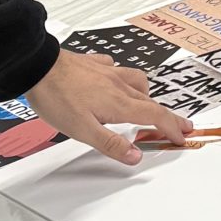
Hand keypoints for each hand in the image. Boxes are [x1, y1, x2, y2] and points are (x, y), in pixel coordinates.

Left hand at [27, 49, 193, 166]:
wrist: (38, 66)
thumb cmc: (57, 97)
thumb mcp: (83, 130)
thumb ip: (111, 144)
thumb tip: (136, 156)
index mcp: (119, 104)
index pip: (155, 117)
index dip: (171, 128)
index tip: (182, 137)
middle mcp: (118, 86)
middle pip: (152, 102)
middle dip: (169, 115)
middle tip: (181, 124)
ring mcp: (107, 73)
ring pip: (137, 81)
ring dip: (147, 94)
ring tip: (147, 103)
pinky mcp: (94, 64)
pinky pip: (115, 68)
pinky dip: (122, 76)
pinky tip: (114, 78)